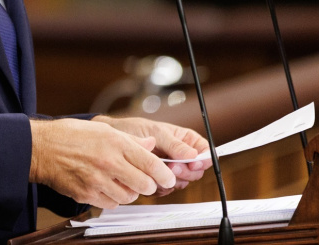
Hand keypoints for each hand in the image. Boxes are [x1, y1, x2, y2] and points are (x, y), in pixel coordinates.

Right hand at [29, 118, 176, 208]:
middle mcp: (109, 162)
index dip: (164, 174)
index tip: (169, 178)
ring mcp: (97, 181)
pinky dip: (113, 198)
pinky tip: (107, 187)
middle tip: (147, 182)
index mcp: (115, 143)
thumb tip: (151, 144)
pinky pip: (111, 204)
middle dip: (150, 185)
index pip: (150, 163)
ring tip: (123, 182)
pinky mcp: (86, 194)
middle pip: (144, 184)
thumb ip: (130, 139)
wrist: (42, 148)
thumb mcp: (103, 129)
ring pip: (129, 197)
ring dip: (131, 192)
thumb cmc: (71, 135)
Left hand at [93, 116, 209, 195]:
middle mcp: (180, 156)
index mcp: (185, 140)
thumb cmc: (135, 129)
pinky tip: (152, 178)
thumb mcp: (157, 132)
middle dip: (186, 171)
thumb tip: (193, 154)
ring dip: (173, 179)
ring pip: (182, 182)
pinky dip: (161, 186)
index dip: (204, 159)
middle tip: (173, 167)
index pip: (205, 151)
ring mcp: (170, 169)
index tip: (194, 163)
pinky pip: (167, 189)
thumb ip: (175, 144)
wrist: (113, 139)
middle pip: (196, 171)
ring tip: (160, 170)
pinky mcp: (158, 180)